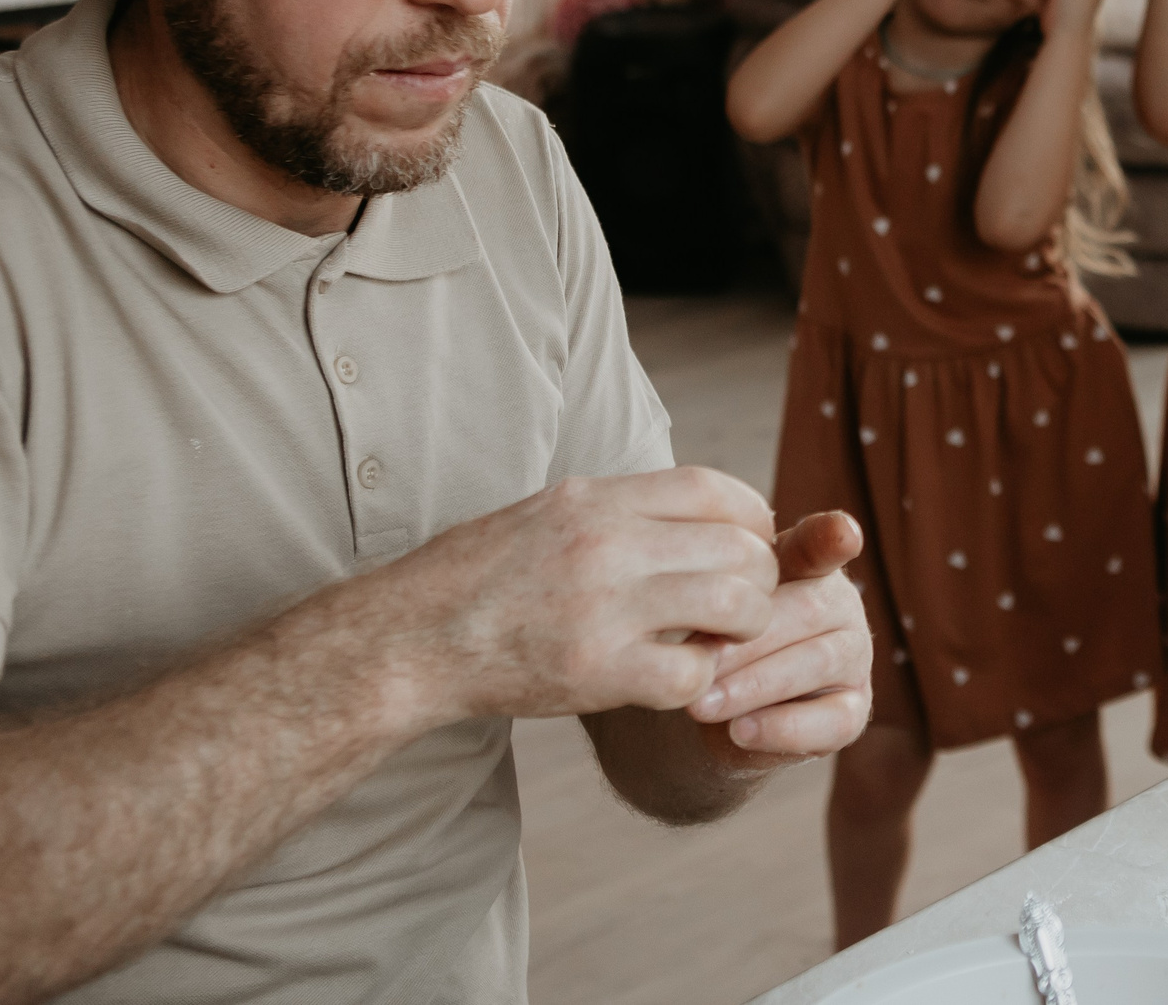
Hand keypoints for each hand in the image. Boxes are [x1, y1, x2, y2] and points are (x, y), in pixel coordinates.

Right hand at [385, 466, 780, 724]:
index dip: (750, 515)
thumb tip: (695, 508)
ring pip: (735, 604)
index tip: (750, 540)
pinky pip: (692, 674)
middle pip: (739, 546)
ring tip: (721, 638)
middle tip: (744, 601)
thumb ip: (621, 508)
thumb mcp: (548, 511)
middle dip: (758, 575)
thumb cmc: (478, 575)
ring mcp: (605, 609)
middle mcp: (607, 544)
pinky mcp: (597, 673)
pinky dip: (700, 679)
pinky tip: (679, 677)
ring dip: (745, 626)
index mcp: (596, 499)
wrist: (409, 640)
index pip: (713, 488)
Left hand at [686, 510, 871, 762]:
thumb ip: (710, 602)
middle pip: (809, 608)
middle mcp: (840, 603)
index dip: (831, 537)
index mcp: (806, 565)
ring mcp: (854, 656)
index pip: (821, 543)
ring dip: (755, 684)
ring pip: (819, 661)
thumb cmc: (707, 645)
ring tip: (702, 705)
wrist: (709, 714)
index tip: (843, 534)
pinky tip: (741, 731)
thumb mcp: (699, 614)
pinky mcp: (854, 710)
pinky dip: (784, 728)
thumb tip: (708, 615)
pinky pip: (833, 720)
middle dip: (746, 639)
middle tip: (695, 663)